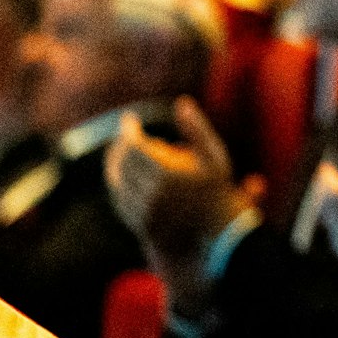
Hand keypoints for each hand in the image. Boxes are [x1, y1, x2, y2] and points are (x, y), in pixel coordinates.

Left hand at [104, 98, 255, 308]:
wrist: (220, 235)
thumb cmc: (221, 191)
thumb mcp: (215, 156)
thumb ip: (196, 129)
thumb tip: (181, 103)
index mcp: (168, 176)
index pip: (135, 147)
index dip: (128, 131)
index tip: (129, 119)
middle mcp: (152, 196)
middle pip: (122, 164)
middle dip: (119, 146)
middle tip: (124, 135)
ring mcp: (145, 213)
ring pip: (118, 184)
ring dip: (115, 166)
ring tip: (120, 154)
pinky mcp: (142, 226)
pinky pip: (121, 202)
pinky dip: (119, 186)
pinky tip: (123, 178)